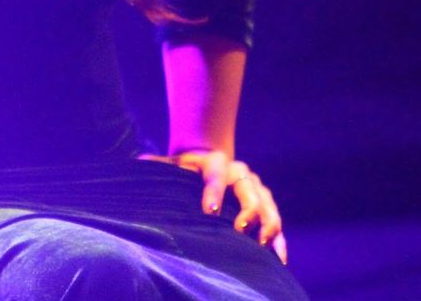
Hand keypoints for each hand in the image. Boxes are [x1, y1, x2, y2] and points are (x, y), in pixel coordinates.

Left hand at [143, 149, 287, 262]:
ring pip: (267, 203)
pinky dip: (279, 238)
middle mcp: (239, 172)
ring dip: (268, 223)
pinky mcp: (264, 203)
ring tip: (263, 244)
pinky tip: (280, 258)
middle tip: (241, 228)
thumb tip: (140, 162)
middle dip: (248, 209)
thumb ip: (157, 166)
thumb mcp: (171, 165)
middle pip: (248, 189)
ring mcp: (255, 187)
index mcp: (215, 162)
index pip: (215, 174)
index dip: (213, 191)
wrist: (209, 161)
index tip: (209, 210)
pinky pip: (274, 219)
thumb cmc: (184, 169)